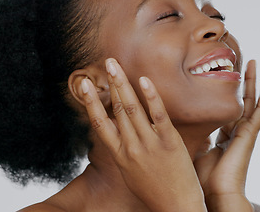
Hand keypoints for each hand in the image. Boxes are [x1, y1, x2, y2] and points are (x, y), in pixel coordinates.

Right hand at [81, 58, 206, 211]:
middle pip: (117, 109)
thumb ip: (124, 150)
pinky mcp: (169, 143)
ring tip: (116, 65)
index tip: (83, 85)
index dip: (90, 102)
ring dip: (123, 84)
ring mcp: (150, 144)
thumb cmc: (154, 191)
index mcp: (119, 155)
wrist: (177, 208)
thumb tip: (119, 131)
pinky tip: (144, 80)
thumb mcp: (130, 172)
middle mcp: (131, 147)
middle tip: (107, 62)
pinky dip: (151, 96)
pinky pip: (158, 115)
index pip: (99, 124)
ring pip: (132, 108)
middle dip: (111, 83)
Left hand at [193, 60, 259, 211]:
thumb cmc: (202, 179)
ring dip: (252, 82)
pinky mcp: (249, 135)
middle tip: (240, 62)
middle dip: (240, 82)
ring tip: (252, 62)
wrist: (213, 194)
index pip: (226, 111)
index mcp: (223, 137)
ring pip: (251, 102)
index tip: (222, 80)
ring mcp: (244, 133)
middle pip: (240, 101)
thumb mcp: (194, 151)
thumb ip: (193, 137)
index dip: (225, 96)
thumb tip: (183, 126)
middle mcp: (236, 132)